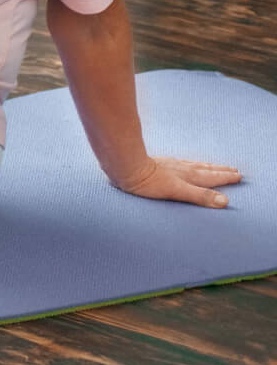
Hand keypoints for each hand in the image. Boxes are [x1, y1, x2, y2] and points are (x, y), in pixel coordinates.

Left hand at [113, 156, 240, 207]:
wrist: (127, 167)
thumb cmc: (150, 183)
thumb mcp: (178, 191)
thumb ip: (200, 196)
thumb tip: (225, 201)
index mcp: (189, 176)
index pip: (212, 178)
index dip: (225, 178)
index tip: (238, 176)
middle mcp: (183, 168)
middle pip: (206, 169)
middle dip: (220, 171)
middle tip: (234, 169)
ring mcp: (171, 164)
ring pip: (195, 165)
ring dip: (208, 166)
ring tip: (215, 166)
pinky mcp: (161, 163)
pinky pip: (182, 163)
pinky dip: (191, 164)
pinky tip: (186, 164)